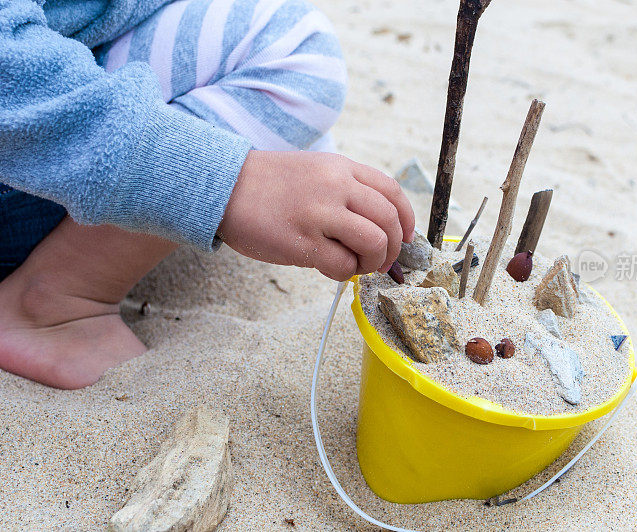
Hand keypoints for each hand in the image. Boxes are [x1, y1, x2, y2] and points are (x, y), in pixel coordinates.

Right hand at [218, 151, 414, 280]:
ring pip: (374, 243)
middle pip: (389, 221)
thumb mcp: (316, 170)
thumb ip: (348, 190)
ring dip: (372, 262)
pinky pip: (344, 266)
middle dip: (393, 248)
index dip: (406, 219)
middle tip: (380, 260)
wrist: (223, 187)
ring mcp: (320, 214)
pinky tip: (329, 267)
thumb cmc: (269, 184)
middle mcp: (336, 187)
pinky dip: (345, 274)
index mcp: (342, 168)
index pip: (393, 192)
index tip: (404, 237)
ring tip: (356, 265)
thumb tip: (380, 226)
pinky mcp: (303, 242)